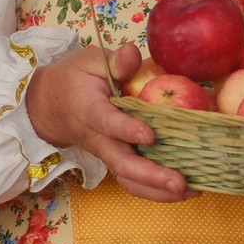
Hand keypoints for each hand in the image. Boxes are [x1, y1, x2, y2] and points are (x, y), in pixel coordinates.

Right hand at [25, 42, 189, 202]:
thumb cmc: (75, 80)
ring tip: (192, 191)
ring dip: (159, 191)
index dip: (127, 130)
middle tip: (180, 182)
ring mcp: (107, 154)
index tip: (150, 135)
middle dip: (151, 176)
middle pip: (122, 164)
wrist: (51, 106)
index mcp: (89, 110)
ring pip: (129, 180)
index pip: (107, 123)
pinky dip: (159, 191)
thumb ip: (115, 61)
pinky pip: (135, 182)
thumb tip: (133, 53)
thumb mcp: (90, 61)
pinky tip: (187, 190)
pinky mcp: (117, 161)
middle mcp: (98, 139)